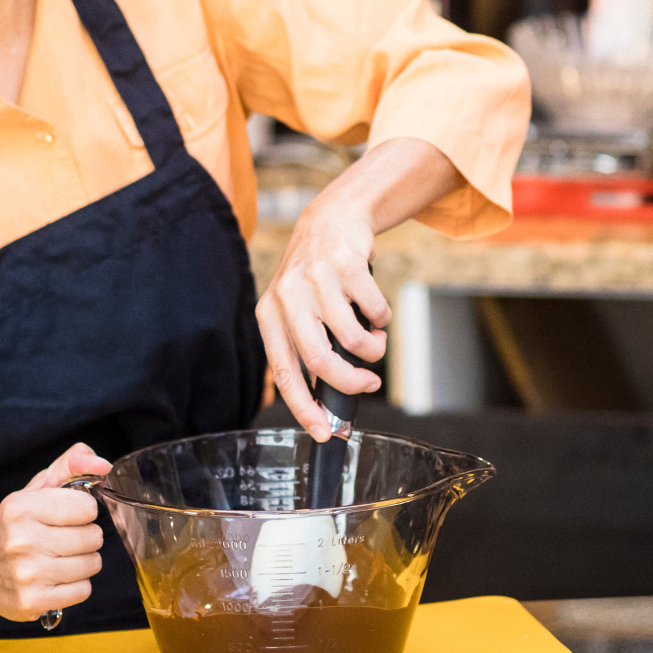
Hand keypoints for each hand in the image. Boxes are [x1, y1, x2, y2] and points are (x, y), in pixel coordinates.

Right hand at [0, 443, 110, 621]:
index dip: (82, 510)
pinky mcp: (31, 602)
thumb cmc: (11, 525)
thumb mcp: (36, 488)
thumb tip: (103, 465)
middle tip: (63, 538)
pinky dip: (75, 585)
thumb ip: (70, 465)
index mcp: (20, 508)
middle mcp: (21, 542)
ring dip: (82, 561)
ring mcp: (26, 575)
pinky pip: (83, 590)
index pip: (87, 507)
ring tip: (60, 557)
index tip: (67, 515)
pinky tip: (56, 577)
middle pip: (93, 537)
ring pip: (92, 564)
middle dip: (85, 535)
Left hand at [257, 203, 391, 441]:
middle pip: (320, 360)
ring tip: (374, 342)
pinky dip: (382, 320)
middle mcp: (288, 297)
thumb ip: (306, 348)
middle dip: (351, 383)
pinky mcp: (346, 266)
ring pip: (352, 339)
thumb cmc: (315, 276)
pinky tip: (375, 312)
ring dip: (373, 350)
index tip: (323, 432)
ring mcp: (317, 280)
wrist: (331, 220)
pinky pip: (375, 312)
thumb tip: (328, 402)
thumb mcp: (297, 309)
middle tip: (369, 384)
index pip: (284, 371)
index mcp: (270, 315)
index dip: (304, 407)